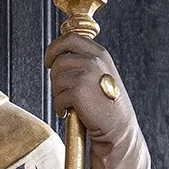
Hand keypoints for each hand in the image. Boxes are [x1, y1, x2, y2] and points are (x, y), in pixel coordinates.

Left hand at [46, 34, 150, 168]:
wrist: (118, 129)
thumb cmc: (107, 106)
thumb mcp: (102, 75)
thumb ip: (86, 62)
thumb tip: (59, 58)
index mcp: (100, 53)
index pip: (70, 39)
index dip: (55, 48)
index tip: (49, 61)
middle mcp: (94, 60)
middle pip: (59, 61)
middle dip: (55, 78)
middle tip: (62, 92)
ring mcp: (86, 74)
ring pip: (56, 79)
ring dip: (58, 94)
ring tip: (69, 105)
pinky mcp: (78, 90)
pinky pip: (58, 96)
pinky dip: (59, 107)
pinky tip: (69, 113)